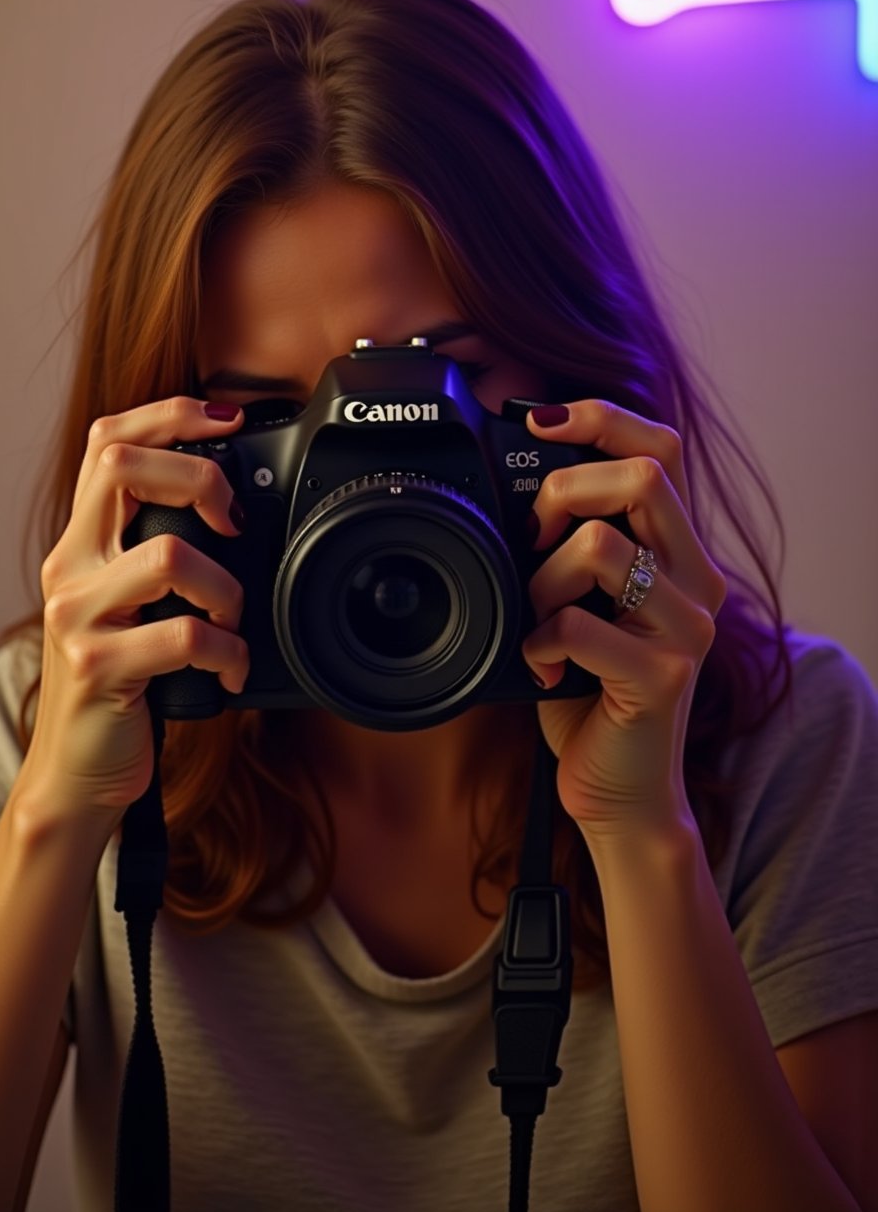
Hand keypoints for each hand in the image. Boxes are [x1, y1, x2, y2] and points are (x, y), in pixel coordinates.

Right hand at [20, 397, 249, 831]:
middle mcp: (69, 567)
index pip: (107, 441)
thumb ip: (159, 553)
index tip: (227, 418)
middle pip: (124, 467)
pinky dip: (226, 651)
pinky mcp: (97, 666)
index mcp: (81, 542)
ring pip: (167, 554)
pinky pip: (183, 636)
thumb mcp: (131, 606)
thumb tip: (236, 507)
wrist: (77, 775)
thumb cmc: (120, 685)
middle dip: (201, 479)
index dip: (168, 414)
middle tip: (233, 526)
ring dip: (225, 587)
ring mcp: (77, 615)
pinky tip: (229, 670)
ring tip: (232, 619)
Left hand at [521, 401, 726, 844]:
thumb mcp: (584, 601)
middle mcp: (697, 581)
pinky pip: (577, 625)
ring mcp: (687, 628)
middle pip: (643, 476)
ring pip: (601, 546)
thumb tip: (515, 486)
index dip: (600, 418)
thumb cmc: (591, 691)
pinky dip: (538, 642)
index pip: (660, 448)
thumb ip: (572, 544)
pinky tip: (541, 669)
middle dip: (563, 492)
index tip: (537, 420)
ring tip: (536, 620)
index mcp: (679, 551)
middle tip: (533, 540)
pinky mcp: (663, 676)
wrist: (622, 792)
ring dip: (541, 580)